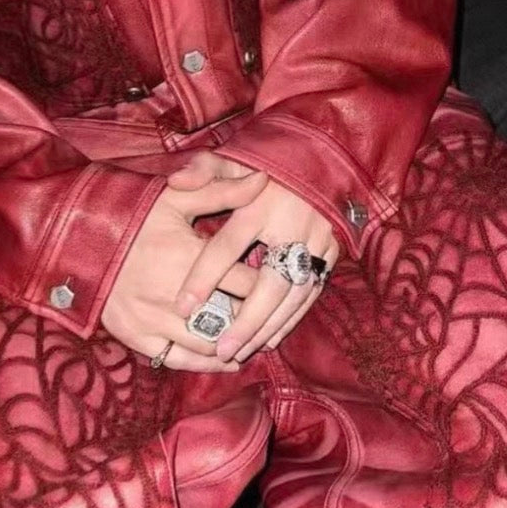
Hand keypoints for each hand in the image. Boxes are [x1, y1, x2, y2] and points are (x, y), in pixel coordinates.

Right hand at [101, 163, 267, 371]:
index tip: (284, 282)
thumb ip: (221, 191)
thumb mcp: (175, 199)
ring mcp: (153, 319)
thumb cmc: (130, 215)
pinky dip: (207, 364)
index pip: (247, 281)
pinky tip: (227, 361)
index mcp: (188, 257)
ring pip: (211, 341)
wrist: (76, 240)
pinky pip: (180, 360)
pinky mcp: (137, 337)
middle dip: (259, 318)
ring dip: (236, 343)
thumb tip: (264, 179)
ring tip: (257, 339)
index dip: (271, 284)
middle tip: (278, 316)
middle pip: (234, 316)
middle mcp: (173, 294)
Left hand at [166, 152, 339, 363]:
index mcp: (259, 203)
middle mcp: (290, 225)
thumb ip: (202, 169)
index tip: (182, 305)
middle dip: (246, 320)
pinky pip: (312, 292)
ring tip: (241, 351)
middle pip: (269, 283)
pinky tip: (270, 339)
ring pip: (293, 294)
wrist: (319, 156)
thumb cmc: (265, 161)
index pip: (226, 246)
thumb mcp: (231, 157)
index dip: (203, 276)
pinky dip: (292, 319)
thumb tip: (175, 181)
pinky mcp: (331, 250)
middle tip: (221, 348)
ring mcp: (315, 240)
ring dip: (268, 327)